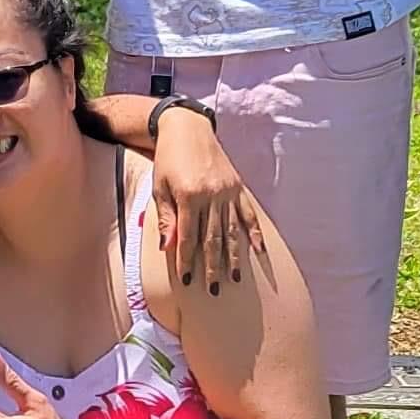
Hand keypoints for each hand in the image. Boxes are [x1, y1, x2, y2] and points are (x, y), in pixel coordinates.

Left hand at [147, 105, 256, 293]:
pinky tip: (259, 251)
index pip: (188, 236)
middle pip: (212, 238)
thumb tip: (169, 247)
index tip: (187, 280)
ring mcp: (228, 191)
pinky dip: (254, 232)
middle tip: (213, 290)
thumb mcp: (160, 187)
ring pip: (232, 230)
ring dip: (233, 257)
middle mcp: (212, 194)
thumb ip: (166, 217)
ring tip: (234, 278)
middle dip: (212, 267)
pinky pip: (248, 213)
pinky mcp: (238, 187)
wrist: (187, 128)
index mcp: (189, 195)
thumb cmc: (168, 159)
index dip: (187, 260)